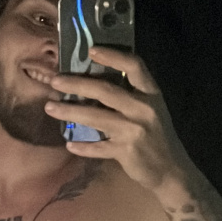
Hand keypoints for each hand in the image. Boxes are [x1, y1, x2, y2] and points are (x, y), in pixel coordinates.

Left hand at [44, 48, 191, 189]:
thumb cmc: (157, 136)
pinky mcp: (126, 152)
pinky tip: (69, 144)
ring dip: (70, 112)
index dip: (113, 55)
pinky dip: (83, 147)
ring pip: (96, 118)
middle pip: (106, 90)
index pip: (134, 66)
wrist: (171, 170)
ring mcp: (134, 131)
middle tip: (54, 81)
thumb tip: (95, 81)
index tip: (91, 50)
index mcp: (151, 94)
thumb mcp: (151, 110)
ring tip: (50, 107)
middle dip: (77, 84)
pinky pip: (98, 148)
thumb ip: (131, 95)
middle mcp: (143, 109)